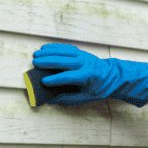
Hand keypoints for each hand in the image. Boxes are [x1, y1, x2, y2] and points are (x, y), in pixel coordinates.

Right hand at [32, 43, 147, 106]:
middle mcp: (84, 64)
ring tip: (36, 54)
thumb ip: (68, 99)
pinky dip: (54, 47)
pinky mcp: (80, 51)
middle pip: (63, 61)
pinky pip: (65, 47)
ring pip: (63, 51)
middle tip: (35, 63)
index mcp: (86, 76)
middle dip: (48, 61)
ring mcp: (82, 55)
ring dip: (48, 52)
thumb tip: (51, 100)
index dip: (55, 80)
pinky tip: (45, 48)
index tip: (43, 82)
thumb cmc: (97, 88)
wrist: (111, 75)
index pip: (68, 77)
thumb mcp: (85, 98)